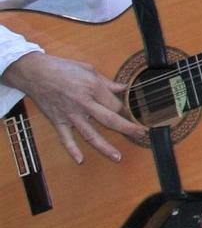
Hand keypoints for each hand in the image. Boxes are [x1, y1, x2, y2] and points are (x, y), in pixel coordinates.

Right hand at [2, 52, 147, 162]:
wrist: (34, 72)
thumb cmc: (62, 68)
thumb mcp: (88, 69)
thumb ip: (107, 82)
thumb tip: (123, 88)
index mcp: (93, 88)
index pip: (115, 104)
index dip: (126, 110)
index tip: (132, 115)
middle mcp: (84, 103)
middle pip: (109, 120)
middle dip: (127, 129)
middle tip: (141, 135)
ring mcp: (70, 114)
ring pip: (90, 134)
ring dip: (104, 147)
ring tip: (117, 157)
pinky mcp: (58, 121)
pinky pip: (65, 138)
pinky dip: (72, 150)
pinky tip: (80, 160)